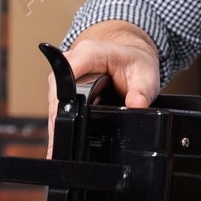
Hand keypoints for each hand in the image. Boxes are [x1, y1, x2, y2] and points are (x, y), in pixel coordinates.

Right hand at [46, 20, 159, 157]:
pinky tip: (65, 138)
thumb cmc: (135, 63)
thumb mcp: (146, 76)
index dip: (65, 98)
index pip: (68, 74)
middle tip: (60, 148)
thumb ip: (142, 91)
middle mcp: (72, 60)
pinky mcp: (62, 85)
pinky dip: (61, 121)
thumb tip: (137, 104)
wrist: (132, 57)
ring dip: (58, 123)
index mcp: (89, 52)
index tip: (66, 122)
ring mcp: (65, 74)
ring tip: (60, 148)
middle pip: (57, 93)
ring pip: (54, 101)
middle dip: (59, 120)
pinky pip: (57, 104)